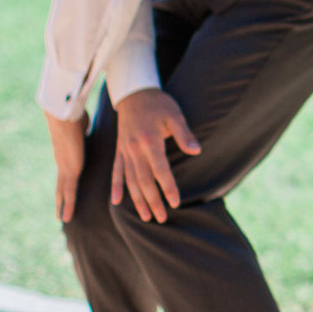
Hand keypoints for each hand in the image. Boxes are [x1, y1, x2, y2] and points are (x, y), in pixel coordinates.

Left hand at [45, 110, 87, 222]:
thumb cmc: (73, 114)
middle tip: (59, 212)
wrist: (64, 114)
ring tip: (61, 219)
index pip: (64, 172)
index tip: (63, 192)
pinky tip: (65, 217)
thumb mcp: (81, 125)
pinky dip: (67, 205)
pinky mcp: (70, 170)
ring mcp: (64, 168)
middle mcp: (62, 163)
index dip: (64, 183)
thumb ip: (82, 130)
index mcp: (65, 153)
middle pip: (60, 186)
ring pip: (62, 192)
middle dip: (59, 199)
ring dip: (61, 206)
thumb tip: (84, 127)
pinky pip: (69, 192)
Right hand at [109, 88, 199, 222]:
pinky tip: (116, 201)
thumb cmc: (158, 104)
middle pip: (143, 180)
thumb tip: (196, 150)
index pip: (160, 170)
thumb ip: (184, 134)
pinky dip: (116, 187)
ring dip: (137, 200)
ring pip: (129, 180)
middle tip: (161, 218)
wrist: (133, 93)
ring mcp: (124, 150)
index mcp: (150, 141)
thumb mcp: (174, 115)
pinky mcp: (119, 150)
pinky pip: (116, 171)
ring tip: (146, 216)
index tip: (176, 203)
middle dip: (152, 201)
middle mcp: (134, 149)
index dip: (168, 188)